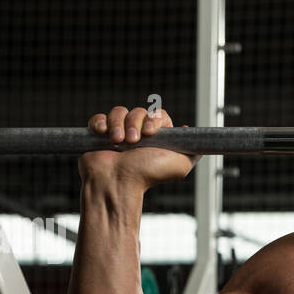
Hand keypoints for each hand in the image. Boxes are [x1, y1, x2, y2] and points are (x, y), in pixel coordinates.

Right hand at [78, 105, 198, 189]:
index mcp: (156, 138)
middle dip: (135, 123)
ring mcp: (118, 133)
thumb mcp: (180, 165)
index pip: (157, 114)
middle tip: (133, 141)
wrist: (118, 183)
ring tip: (118, 142)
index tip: (150, 132)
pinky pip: (99, 118)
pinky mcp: (99, 134)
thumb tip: (194, 136)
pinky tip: (104, 134)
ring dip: (118, 124)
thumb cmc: (147, 176)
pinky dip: (100, 123)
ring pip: (119, 112)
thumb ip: (192, 151)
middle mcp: (138, 134)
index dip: (154, 119)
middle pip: (138, 111)